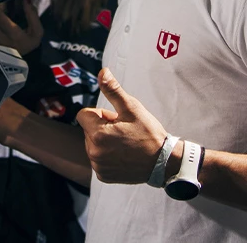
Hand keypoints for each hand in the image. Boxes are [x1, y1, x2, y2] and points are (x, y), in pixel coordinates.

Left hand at [76, 67, 166, 183]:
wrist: (163, 161)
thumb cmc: (148, 132)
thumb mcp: (132, 108)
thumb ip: (113, 90)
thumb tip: (102, 72)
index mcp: (98, 134)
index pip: (84, 115)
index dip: (100, 113)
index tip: (116, 118)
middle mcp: (94, 152)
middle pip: (88, 129)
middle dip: (102, 126)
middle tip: (124, 130)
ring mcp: (98, 166)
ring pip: (92, 144)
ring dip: (104, 140)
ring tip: (125, 142)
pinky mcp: (103, 175)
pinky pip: (98, 158)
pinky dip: (107, 155)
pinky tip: (124, 155)